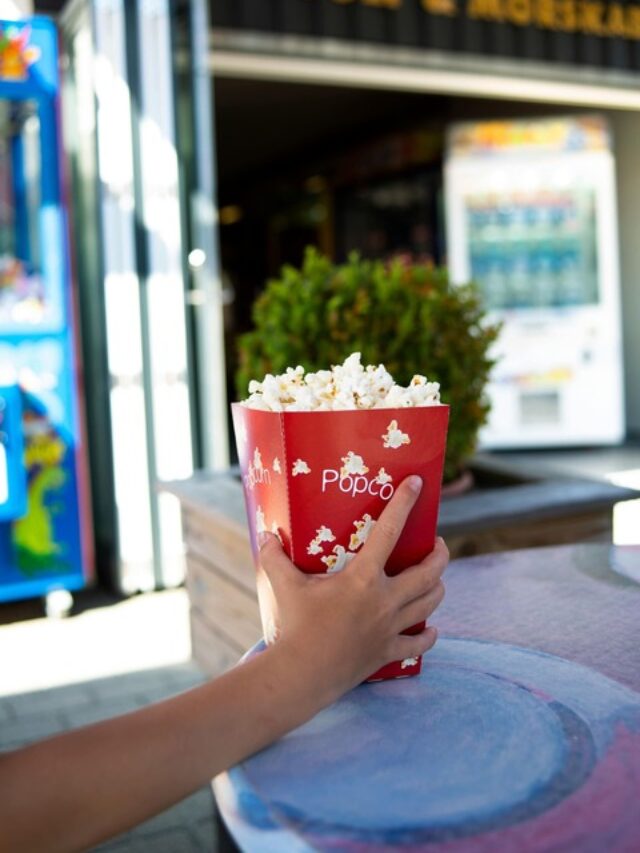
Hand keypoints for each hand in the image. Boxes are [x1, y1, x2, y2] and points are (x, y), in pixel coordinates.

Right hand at [256, 475, 448, 701]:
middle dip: (439, 554)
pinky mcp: (387, 652)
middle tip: (437, 544)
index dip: (404, 504)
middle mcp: (384, 601)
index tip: (417, 484)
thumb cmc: (293, 627)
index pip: (389, 531)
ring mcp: (390, 628)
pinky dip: (428, 635)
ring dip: (437, 587)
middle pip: (428, 572)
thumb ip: (275, 558)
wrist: (301, 676)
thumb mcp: (283, 586)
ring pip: (429, 603)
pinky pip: (418, 644)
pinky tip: (430, 629)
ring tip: (435, 578)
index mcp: (362, 578)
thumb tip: (266, 536)